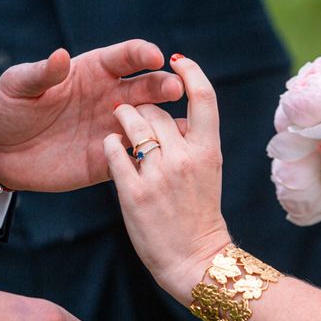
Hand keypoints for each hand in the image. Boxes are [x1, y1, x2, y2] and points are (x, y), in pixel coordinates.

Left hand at [0, 40, 183, 190]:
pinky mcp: (105, 160)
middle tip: (175, 89)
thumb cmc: (7, 109)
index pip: (125, 57)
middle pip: (145, 88)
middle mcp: (108, 98)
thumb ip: (41, 73)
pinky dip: (150, 158)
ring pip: (147, 124)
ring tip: (182, 125)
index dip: (141, 54)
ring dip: (164, 123)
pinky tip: (166, 159)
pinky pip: (132, 159)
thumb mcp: (17, 86)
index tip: (156, 56)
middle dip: (162, 86)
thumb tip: (61, 56)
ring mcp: (109, 130)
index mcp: (91, 72)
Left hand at [103, 55, 228, 304]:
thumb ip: (195, 143)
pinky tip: (109, 146)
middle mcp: (185, 158)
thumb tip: (182, 117)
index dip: (192, 73)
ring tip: (118, 119)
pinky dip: (109, 145)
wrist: (194, 259)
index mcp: (209, 151)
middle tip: (135, 113)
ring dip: (122, 118)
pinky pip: (114, 153)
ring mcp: (158, 175)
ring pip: (134, 125)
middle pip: (158, 111)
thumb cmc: (201, 213)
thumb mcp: (210, 173)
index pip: (204, 98)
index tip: (178, 61)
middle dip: (143, 106)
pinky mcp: (134, 193)